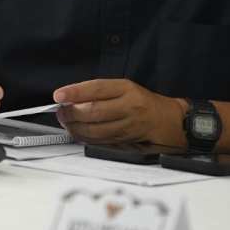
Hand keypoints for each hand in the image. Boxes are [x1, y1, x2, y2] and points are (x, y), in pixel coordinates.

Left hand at [53, 79, 186, 145]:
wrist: (170, 121)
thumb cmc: (143, 102)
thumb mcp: (124, 88)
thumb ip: (99, 92)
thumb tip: (70, 98)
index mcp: (127, 89)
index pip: (96, 88)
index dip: (75, 92)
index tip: (59, 96)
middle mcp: (129, 106)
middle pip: (93, 111)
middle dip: (71, 113)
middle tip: (61, 112)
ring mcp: (129, 125)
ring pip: (96, 129)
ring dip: (75, 128)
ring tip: (66, 123)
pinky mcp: (127, 141)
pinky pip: (101, 141)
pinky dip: (85, 138)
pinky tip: (78, 133)